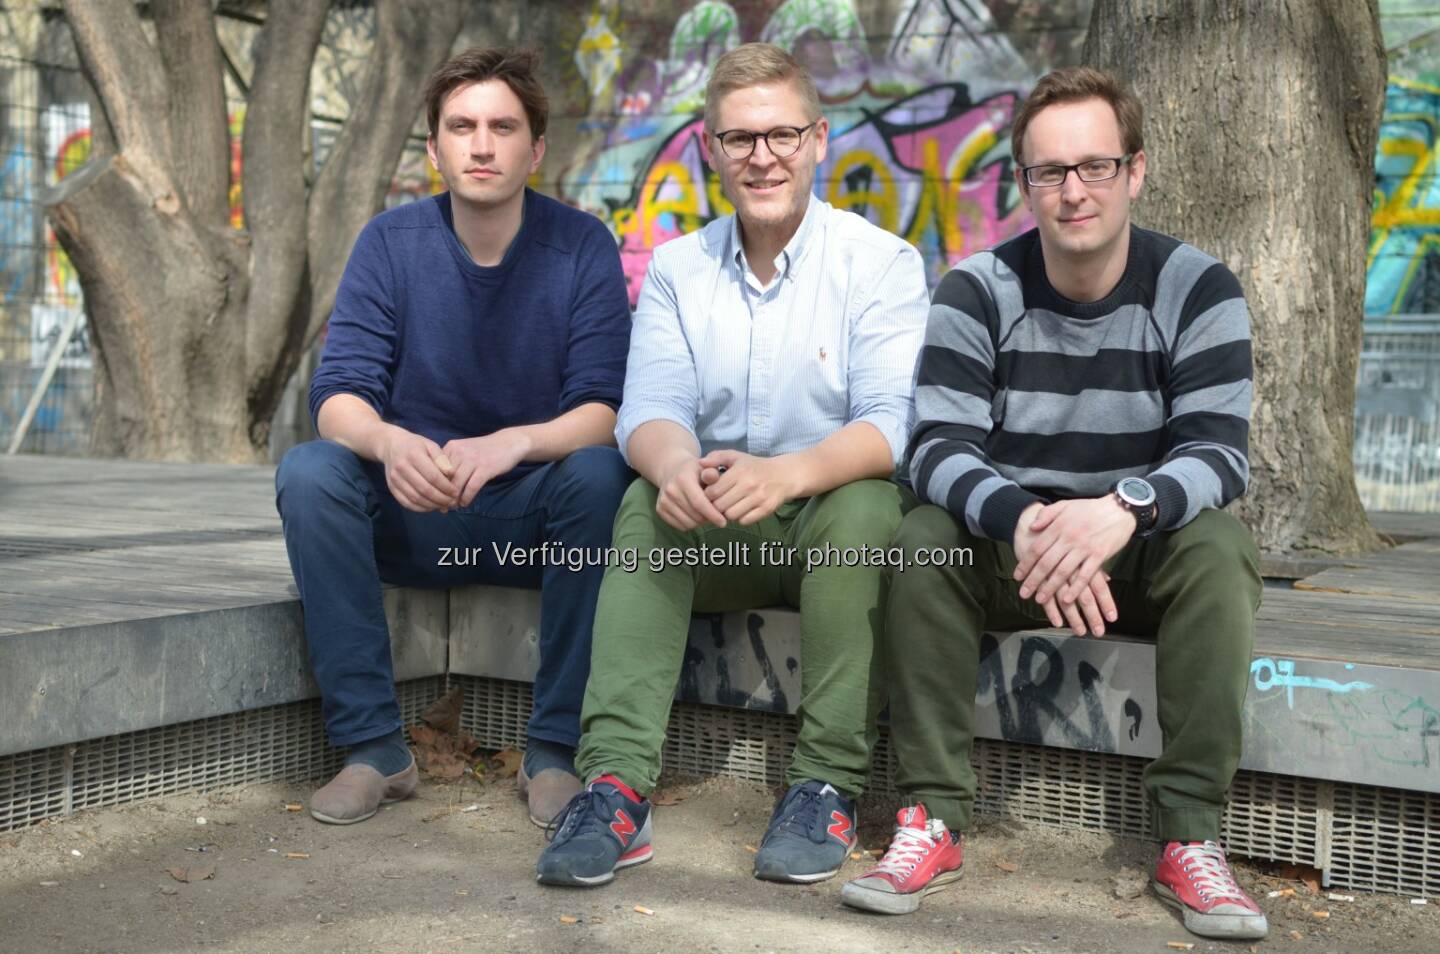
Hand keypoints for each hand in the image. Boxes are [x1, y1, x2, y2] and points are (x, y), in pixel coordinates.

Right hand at [377, 426, 459, 512]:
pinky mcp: (391, 488)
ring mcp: (395, 479)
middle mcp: (402, 468)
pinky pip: (406, 503)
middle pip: (424, 489)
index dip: (446, 487)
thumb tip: (451, 474)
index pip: (433, 476)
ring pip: (415, 498)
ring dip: (432, 505)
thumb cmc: (416, 445)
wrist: (391, 445)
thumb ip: (442, 459)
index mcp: (414, 455)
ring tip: (444, 506)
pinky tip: (431, 507)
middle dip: (441, 499)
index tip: (456, 492)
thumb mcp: (431, 445)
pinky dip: (420, 508)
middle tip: (452, 502)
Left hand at [441, 431, 530, 506]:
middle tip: (443, 507)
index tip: (435, 497)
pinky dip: (467, 498)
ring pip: (457, 484)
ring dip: (454, 499)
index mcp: (451, 447)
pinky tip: (466, 503)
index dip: (434, 486)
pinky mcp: (485, 468)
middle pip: (445, 478)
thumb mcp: (464, 450)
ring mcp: (472, 460)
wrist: (508, 443)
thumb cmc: (484, 450)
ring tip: (454, 506)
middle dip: (443, 495)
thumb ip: (452, 463)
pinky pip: (471, 487)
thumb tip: (438, 486)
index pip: (436, 470)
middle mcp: (459, 451)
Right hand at [656, 456, 726, 530]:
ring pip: (688, 524)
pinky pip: (680, 526)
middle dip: (708, 519)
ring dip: (700, 523)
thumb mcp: (706, 468)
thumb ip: (712, 473)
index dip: (712, 515)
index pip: (699, 503)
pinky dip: (690, 524)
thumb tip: (714, 476)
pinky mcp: (660, 510)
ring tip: (706, 513)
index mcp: (683, 479)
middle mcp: (670, 490)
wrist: (672, 470)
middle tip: (717, 515)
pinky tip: (695, 514)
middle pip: (694, 516)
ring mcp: (663, 501)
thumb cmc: (695, 471)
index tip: (723, 522)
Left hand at [698, 450, 800, 525]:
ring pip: (731, 515)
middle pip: (719, 506)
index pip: (712, 492)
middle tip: (720, 502)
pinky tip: (743, 510)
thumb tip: (701, 463)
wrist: (784, 475)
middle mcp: (748, 485)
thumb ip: (717, 457)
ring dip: (728, 513)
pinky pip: (744, 521)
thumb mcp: (736, 457)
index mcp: (739, 471)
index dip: (708, 495)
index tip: (712, 494)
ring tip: (731, 506)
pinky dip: (741, 518)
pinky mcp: (766, 509)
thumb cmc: (755, 466)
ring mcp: (758, 498)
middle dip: (716, 506)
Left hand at [1012, 500, 1124, 635]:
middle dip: (1033, 580)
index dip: (1025, 564)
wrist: (1119, 509)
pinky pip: (1085, 575)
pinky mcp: (1099, 555)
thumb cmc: (1090, 508)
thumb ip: (1047, 514)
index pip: (1037, 548)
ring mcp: (1084, 548)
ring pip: (1063, 571)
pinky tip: (1067, 599)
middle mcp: (1069, 538)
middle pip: (1046, 563)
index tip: (1017, 577)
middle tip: (1024, 593)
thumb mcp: (1065, 505)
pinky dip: (1075, 588)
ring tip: (1040, 599)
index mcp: (1058, 526)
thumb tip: (1031, 527)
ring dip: (1050, 587)